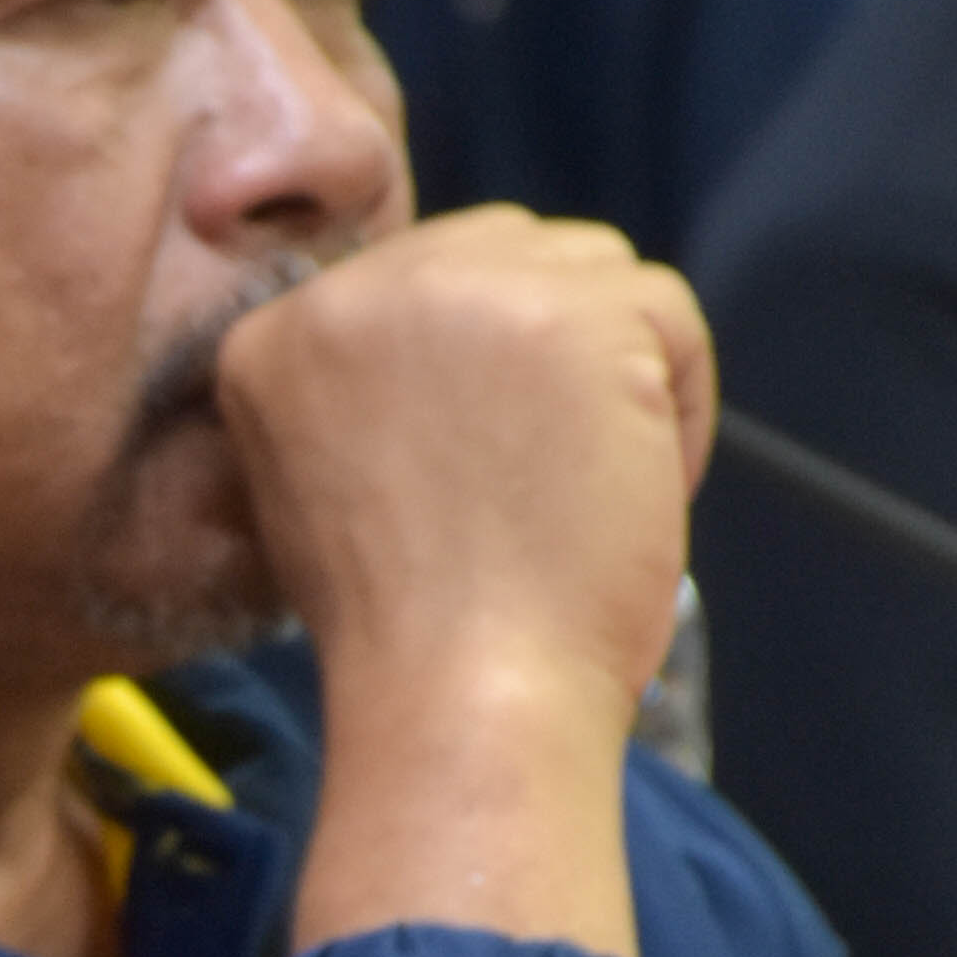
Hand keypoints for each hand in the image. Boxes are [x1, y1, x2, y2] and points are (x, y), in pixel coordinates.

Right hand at [219, 209, 714, 956]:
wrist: (460, 703)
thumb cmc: (412, 638)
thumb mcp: (328, 489)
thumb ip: (375, 392)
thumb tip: (476, 352)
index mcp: (277, 336)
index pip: (423, 281)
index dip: (486, 369)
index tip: (490, 469)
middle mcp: (353, 290)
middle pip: (511, 252)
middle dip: (556, 354)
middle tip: (548, 480)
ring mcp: (461, 290)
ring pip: (595, 273)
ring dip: (621, 372)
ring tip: (589, 487)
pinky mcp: (569, 314)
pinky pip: (668, 314)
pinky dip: (680, 405)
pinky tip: (637, 488)